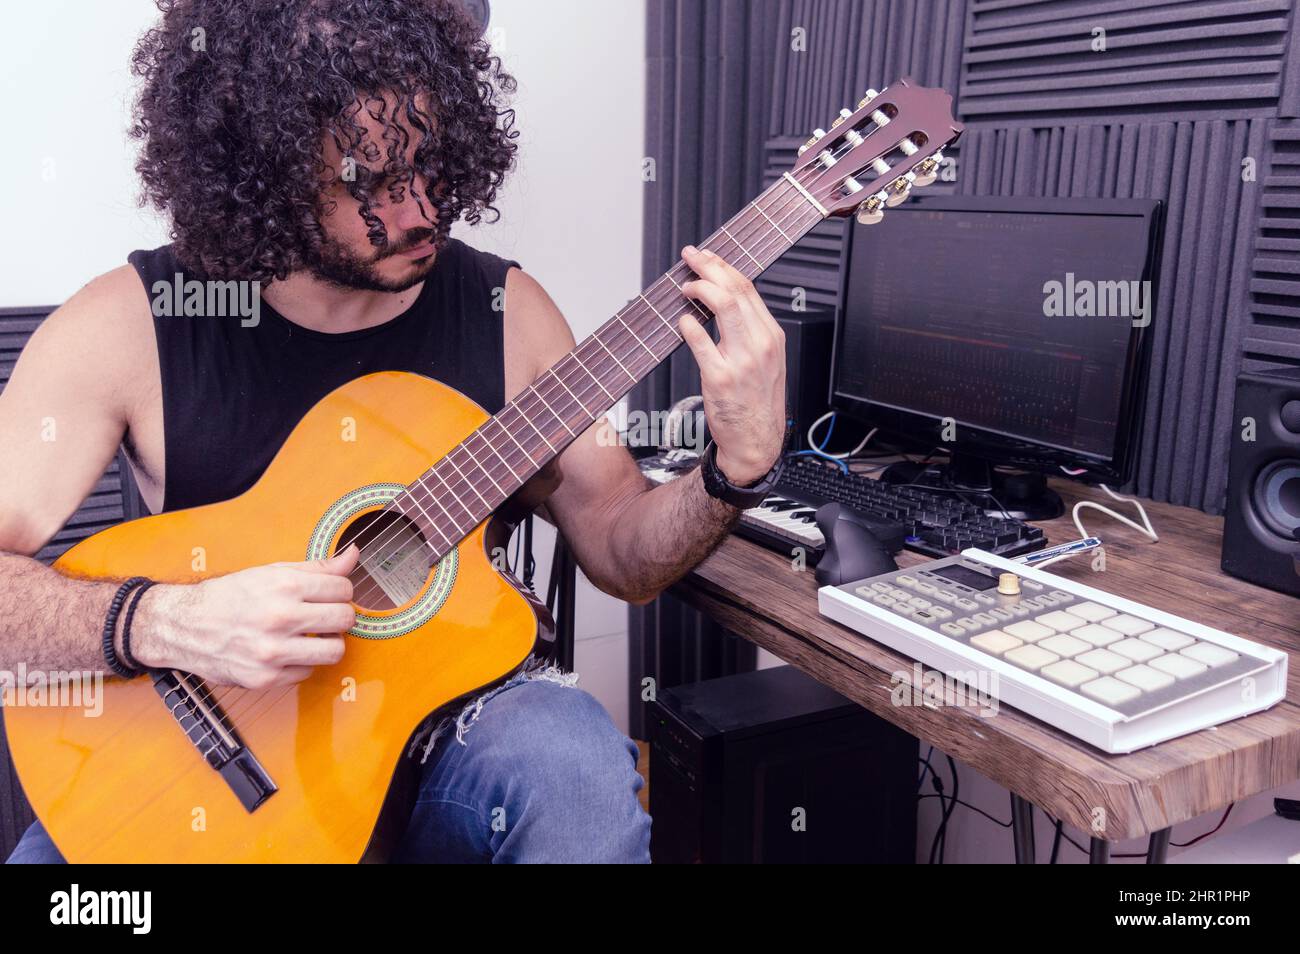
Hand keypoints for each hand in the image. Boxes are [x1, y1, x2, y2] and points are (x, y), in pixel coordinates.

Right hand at [136, 546, 358, 687]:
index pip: (343, 588)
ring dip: (328, 643)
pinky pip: (307, 672)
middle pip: (344, 619)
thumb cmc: (230, 597)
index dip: (341, 591)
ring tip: (313, 636)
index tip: (332, 594)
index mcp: (284, 586)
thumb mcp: (271, 572)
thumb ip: (317, 567)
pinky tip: (288, 652)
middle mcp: (280, 618)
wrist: (185, 627)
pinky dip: (302, 663)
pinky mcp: (265, 678)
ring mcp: (273, 651)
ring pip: (334, 651)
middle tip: (327, 615)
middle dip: (340, 616)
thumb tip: (352, 555)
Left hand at [677, 245, 786, 484]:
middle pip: (736, 290)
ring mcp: (742, 361)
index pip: (748, 288)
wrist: (755, 442)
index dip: (723, 267)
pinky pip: (701, 342)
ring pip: (724, 307)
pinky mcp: (720, 378)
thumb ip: (747, 332)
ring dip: (700, 288)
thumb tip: (721, 301)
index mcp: (771, 337)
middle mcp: (761, 345)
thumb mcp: (765, 362)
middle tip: (690, 258)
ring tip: (685, 286)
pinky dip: (689, 325)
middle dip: (709, 266)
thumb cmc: (756, 403)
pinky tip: (682, 320)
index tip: (706, 256)